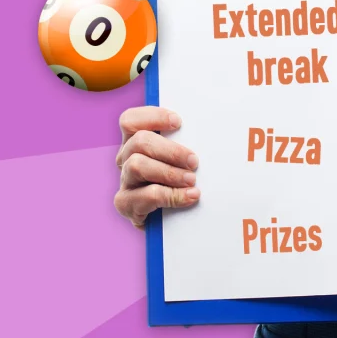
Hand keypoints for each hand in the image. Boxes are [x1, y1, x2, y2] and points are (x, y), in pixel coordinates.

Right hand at [114, 106, 199, 226]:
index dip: (152, 116)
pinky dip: (170, 195)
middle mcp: (126, 158)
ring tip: (192, 181)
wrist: (176, 221)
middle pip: (139, 141)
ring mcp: (125, 181)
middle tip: (194, 162)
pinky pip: (145, 196)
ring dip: (169, 173)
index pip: (131, 120)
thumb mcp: (184, 159)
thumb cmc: (183, 180)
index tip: (178, 122)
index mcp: (137, 141)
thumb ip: (188, 144)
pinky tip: (189, 197)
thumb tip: (211, 128)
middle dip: (171, 150)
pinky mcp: (127, 204)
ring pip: (137, 166)